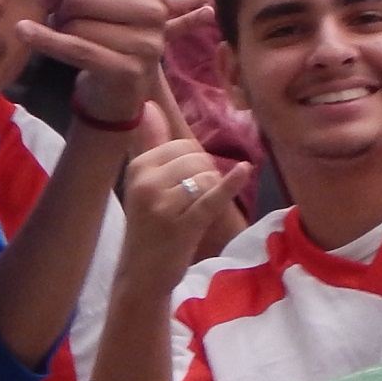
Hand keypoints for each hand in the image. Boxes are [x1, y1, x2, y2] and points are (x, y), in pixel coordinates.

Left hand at [17, 0, 169, 124]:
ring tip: (66, 35)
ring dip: (58, 30)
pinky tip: (25, 32)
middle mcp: (155, 10)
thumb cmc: (114, 27)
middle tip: (59, 18)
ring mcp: (145, 43)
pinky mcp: (127, 70)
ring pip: (77, 23)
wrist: (119, 87)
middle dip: (60, 6)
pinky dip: (44, 40)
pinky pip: (75, 48)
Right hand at [118, 105, 252, 282]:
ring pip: (206, 176)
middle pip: (196, 158)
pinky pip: (212, 197)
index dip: (194, 161)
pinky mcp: (183, 224)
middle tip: (192, 200)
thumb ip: (150, 143)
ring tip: (195, 211)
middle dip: (205, 173)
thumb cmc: (147, 226)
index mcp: (138, 167)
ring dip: (211, 190)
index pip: (182, 145)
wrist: (141, 275)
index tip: (186, 183)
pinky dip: (230, 184)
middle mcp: (147, 182)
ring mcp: (164, 204)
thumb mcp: (143, 183)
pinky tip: (243, 171)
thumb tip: (150, 105)